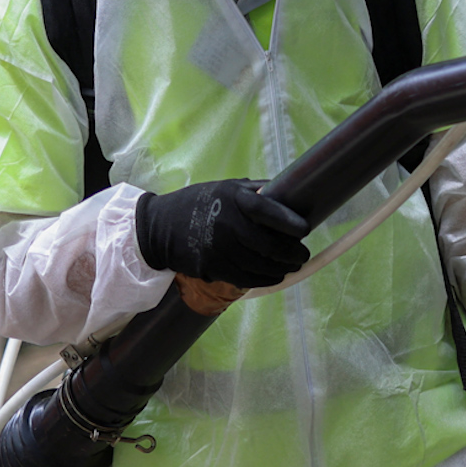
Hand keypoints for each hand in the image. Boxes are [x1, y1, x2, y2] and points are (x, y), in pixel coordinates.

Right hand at [135, 179, 309, 288]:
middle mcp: (227, 223)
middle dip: (292, 253)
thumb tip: (291, 191)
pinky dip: (264, 279)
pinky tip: (274, 275)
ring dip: (282, 269)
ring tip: (292, 266)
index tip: (305, 230)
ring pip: (260, 265)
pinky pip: (245, 278)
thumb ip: (258, 190)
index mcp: (234, 199)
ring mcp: (218, 248)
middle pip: (269, 245)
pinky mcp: (212, 267)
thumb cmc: (201, 202)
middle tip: (303, 255)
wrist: (159, 226)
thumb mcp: (227, 187)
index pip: (268, 211)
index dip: (290, 222)